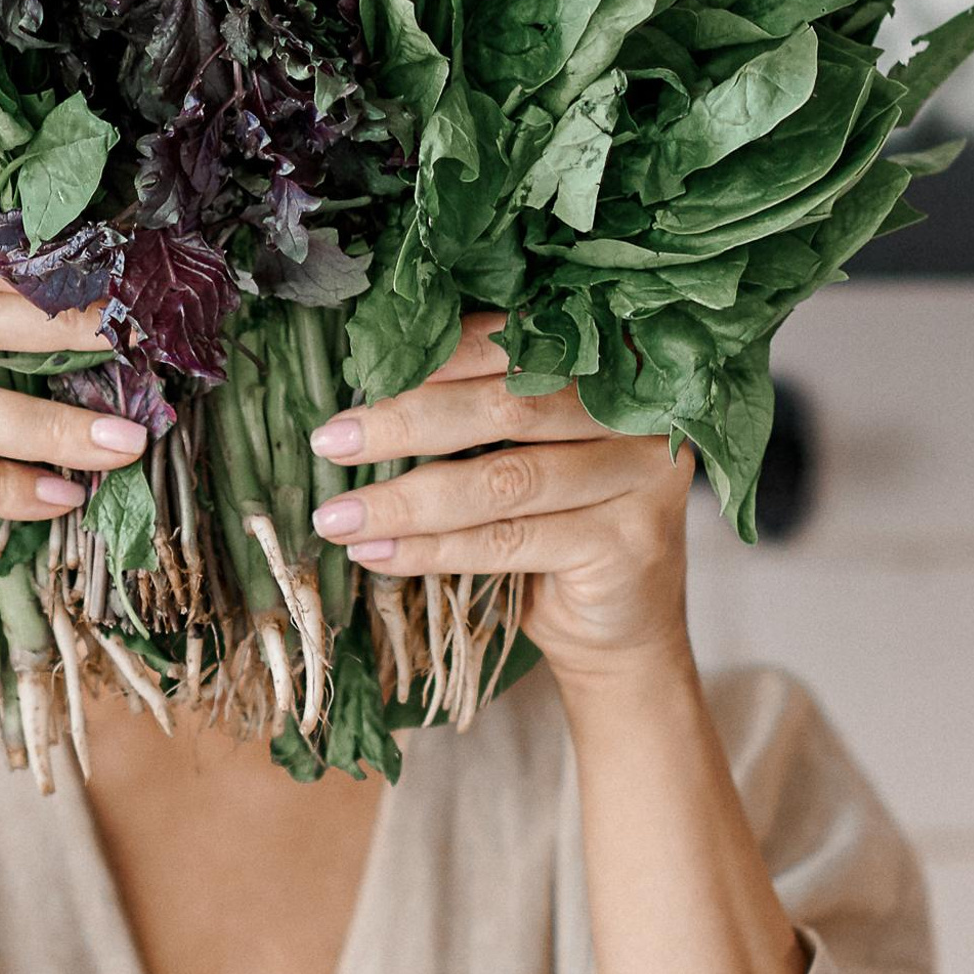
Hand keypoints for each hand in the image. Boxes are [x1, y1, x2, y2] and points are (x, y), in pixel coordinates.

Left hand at [304, 312, 698, 681]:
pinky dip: (434, 550)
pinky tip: (379, 554)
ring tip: (338, 517)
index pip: (512, 345)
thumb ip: (475, 413)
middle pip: (507, 406)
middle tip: (331, 441)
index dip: (435, 359)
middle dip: (406, 424)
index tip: (358, 377)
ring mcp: (641, 476)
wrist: (620, 628)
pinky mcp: (628, 541)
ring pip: (503, 481)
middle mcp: (635, 412)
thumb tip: (364, 395)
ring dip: (407, 500)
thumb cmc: (554, 527)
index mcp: (606, 366)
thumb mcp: (518, 456)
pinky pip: (510, 541)